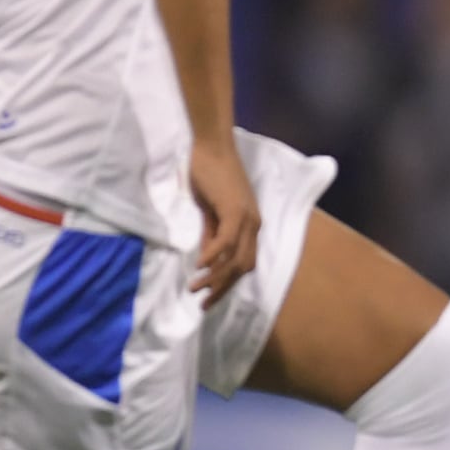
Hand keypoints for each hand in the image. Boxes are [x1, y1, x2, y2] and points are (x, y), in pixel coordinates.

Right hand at [187, 132, 259, 300]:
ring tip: (195, 288)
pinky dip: (213, 256)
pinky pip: (226, 241)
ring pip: (235, 259)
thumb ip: (212, 234)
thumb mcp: (211, 211)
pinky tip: (198, 266)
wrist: (211, 146)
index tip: (210, 298)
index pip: (244, 263)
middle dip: (223, 289)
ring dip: (215, 277)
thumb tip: (208, 259)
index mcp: (250, 226)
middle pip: (242, 267)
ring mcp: (246, 218)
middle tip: (203, 303)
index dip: (228, 283)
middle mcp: (253, 224)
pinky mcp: (235, 210)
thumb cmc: (209, 174)